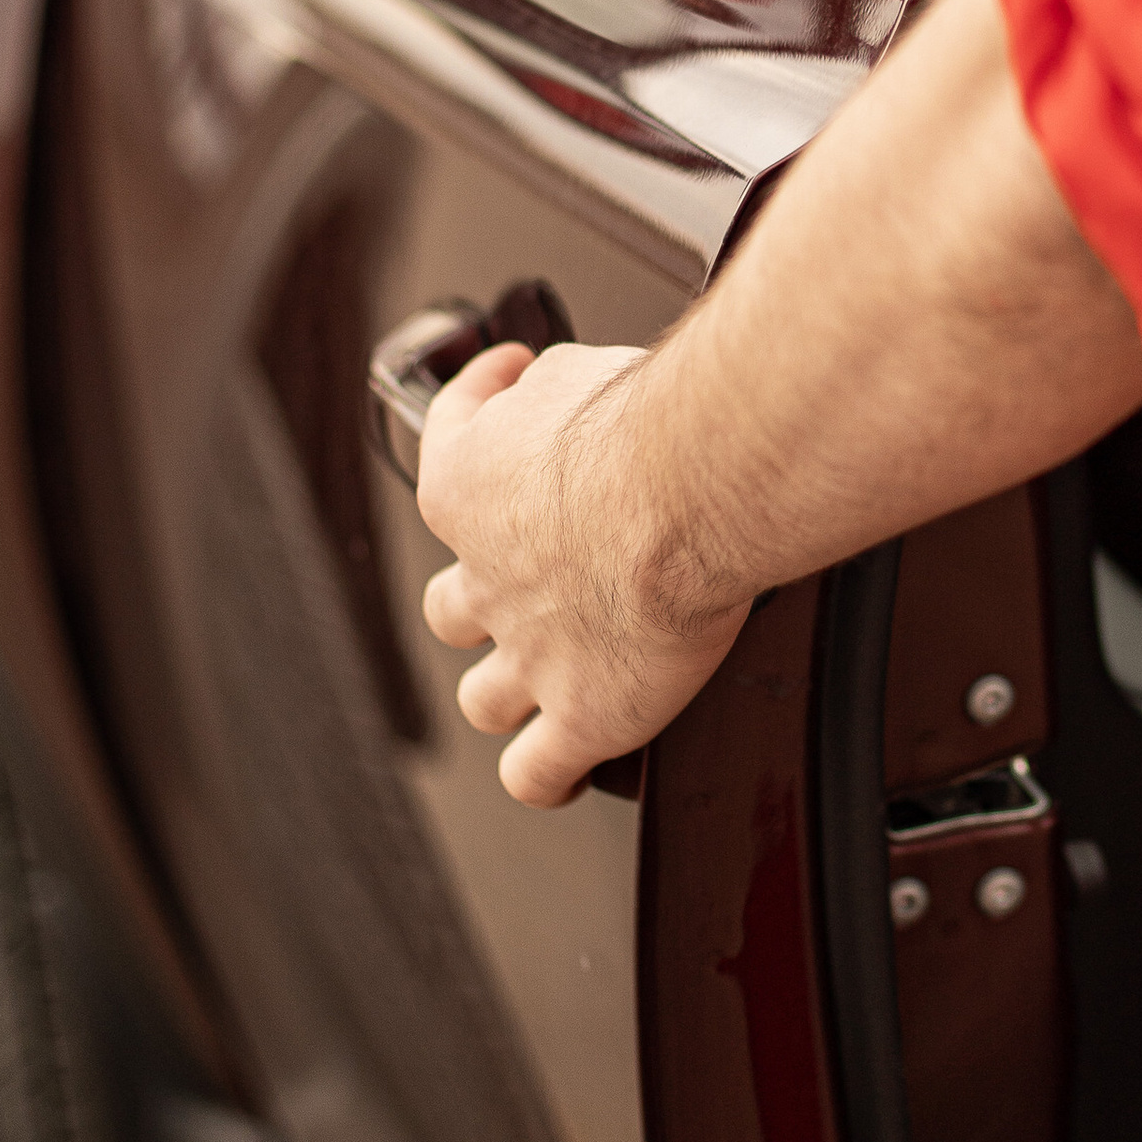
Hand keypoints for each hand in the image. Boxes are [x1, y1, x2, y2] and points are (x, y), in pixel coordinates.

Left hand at [415, 339, 750, 807]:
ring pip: (484, 699)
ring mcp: (530, 655)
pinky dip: (546, 773)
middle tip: (540, 578)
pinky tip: (570, 763)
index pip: (450, 444)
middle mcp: (486, 579)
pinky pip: (534, 774)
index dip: (481, 410)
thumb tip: (547, 386)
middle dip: (484, 601)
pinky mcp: (583, 715)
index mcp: (465, 486)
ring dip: (511, 690)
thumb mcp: (575, 367)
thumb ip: (546, 387)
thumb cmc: (646, 420)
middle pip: (452, 609)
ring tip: (557, 675)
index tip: (511, 386)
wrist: (691, 488)